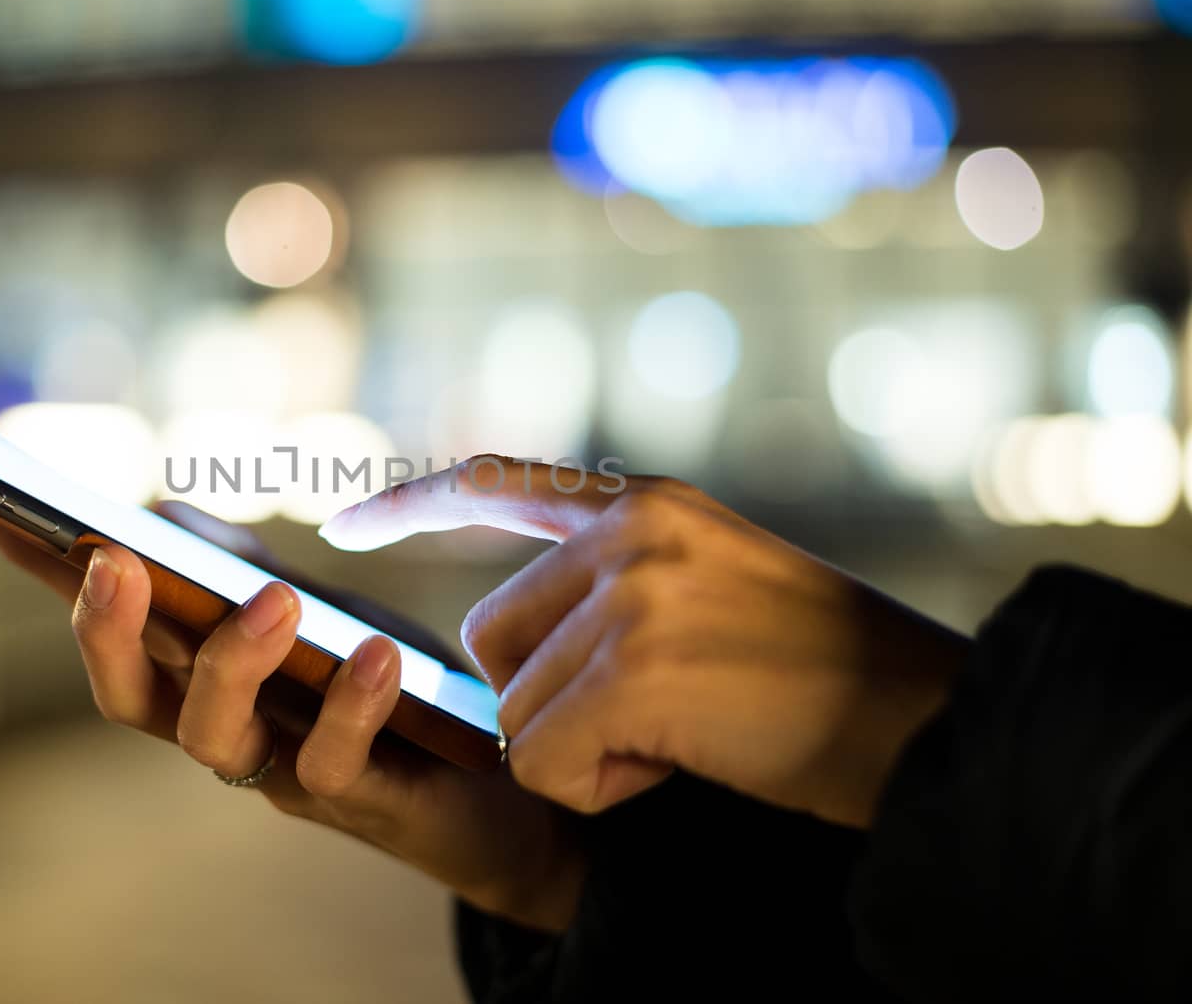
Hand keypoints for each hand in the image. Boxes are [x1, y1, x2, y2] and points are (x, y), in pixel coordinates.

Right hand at [0, 504, 583, 930]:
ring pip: (213, 738)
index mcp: (198, 673)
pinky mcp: (358, 799)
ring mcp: (280, 768)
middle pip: (127, 696)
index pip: (105, 619)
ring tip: (275, 600)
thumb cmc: (381, 686)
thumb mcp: (311, 606)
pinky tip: (374, 654)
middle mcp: (220, 724)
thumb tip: (159, 510)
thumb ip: (235, 567)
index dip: (39, 567)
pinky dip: (350, 708)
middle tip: (112, 558)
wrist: (488, 785)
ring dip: (233, 663)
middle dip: (104, 631)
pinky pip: (335, 763)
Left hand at [320, 458, 968, 827]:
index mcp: (648, 505)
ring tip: (684, 736)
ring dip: (584, 750)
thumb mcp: (715, 587)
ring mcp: (632, 597)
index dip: (415, 502)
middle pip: (491, 637)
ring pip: (515, 710)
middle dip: (545, 699)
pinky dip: (599, 788)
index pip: (501, 484)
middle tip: (654, 718)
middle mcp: (631, 534)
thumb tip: (516, 635)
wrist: (926, 722)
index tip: (345, 522)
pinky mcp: (634, 670)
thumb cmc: (825, 675)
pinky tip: (679, 764)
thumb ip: (622, 582)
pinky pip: (542, 762)